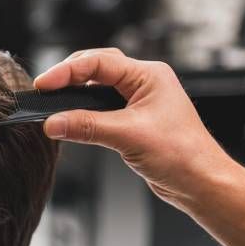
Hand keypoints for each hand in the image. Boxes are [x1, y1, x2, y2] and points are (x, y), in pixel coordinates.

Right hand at [36, 48, 233, 210]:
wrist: (201, 182)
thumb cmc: (183, 155)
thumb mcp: (129, 136)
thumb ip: (87, 127)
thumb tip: (53, 122)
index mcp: (149, 75)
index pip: (99, 63)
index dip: (67, 71)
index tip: (44, 84)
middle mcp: (144, 84)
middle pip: (97, 68)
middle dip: (69, 77)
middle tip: (44, 90)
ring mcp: (139, 102)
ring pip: (98, 89)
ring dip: (76, 95)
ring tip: (53, 104)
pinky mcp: (134, 122)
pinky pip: (102, 110)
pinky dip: (84, 114)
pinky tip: (71, 122)